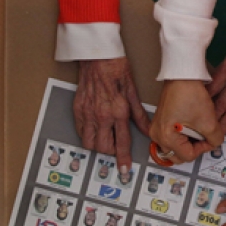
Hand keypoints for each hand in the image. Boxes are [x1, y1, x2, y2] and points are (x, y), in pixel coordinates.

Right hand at [74, 57, 150, 173]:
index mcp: (118, 112)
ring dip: (97, 144)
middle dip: (110, 150)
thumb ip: (139, 115)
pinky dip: (86, 133)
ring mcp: (87, 113)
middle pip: (103, 147)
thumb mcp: (132, 91)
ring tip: (104, 137)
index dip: (123, 159)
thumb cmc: (117, 69)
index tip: (124, 169)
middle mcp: (101, 116)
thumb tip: (148, 130)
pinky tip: (93, 127)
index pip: (121, 143)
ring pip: (88, 143)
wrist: (97, 56)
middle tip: (114, 144)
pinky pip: (79, 130)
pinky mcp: (77, 109)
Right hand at [150, 80, 225, 163]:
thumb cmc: (192, 96)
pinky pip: (172, 137)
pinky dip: (183, 135)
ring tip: (198, 128)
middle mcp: (156, 137)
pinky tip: (191, 124)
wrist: (182, 76)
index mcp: (166, 138)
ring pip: (176, 147)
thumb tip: (214, 144)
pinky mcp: (160, 122)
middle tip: (204, 135)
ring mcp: (156, 129)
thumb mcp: (208, 122)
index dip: (203, 148)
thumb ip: (215, 139)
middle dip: (194, 147)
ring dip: (189, 142)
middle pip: (179, 155)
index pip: (188, 156)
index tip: (211, 136)